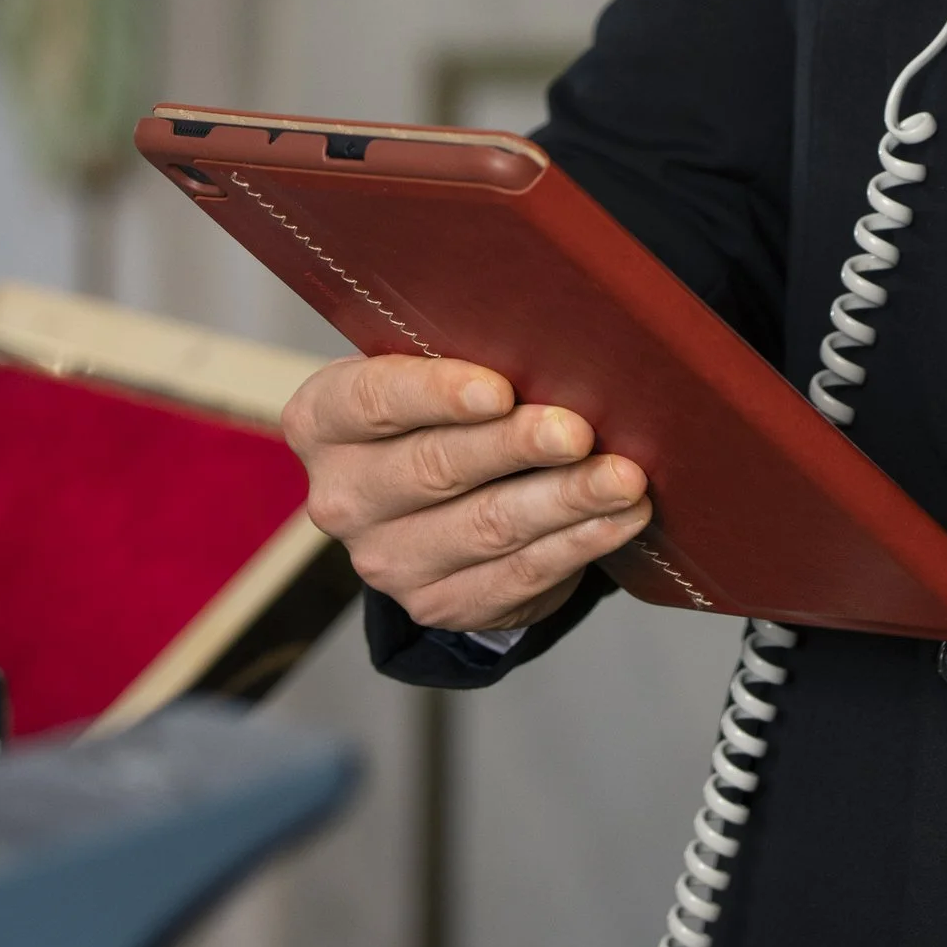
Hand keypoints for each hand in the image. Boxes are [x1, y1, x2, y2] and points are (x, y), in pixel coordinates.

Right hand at [284, 353, 651, 638]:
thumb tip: (556, 341)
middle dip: (516, 447)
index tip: (500, 390)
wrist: (431, 505)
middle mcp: (342, 497)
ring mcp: (386, 561)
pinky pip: (518, 575)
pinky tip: (619, 518)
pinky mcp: (439, 604)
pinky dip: (579, 543)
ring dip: (565, 499)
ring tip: (624, 477)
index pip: (373, 401)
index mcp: (323, 422)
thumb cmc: (441, 409)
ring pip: (487, 527)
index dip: (436, 395)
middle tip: (578, 431)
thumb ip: (464, 353)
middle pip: (435, 468)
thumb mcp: (429, 370)